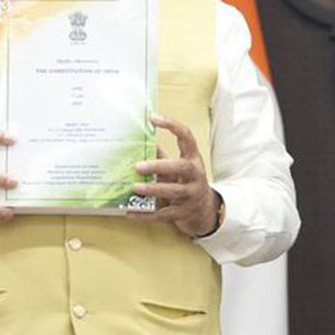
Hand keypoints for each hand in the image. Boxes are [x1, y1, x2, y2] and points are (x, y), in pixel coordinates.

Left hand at [131, 116, 220, 237]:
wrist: (203, 209)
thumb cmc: (185, 181)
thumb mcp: (177, 167)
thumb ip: (161, 156)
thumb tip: (139, 141)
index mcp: (193, 159)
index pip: (187, 137)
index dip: (172, 126)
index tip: (153, 119)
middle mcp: (196, 175)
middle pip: (181, 168)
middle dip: (159, 166)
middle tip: (138, 166)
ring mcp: (191, 194)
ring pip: (173, 192)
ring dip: (153, 189)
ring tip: (135, 187)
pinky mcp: (184, 212)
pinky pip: (164, 214)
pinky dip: (146, 215)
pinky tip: (131, 213)